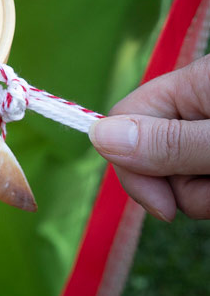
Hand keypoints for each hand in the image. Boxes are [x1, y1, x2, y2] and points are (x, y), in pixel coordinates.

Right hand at [88, 54, 209, 221]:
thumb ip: (169, 141)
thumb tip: (96, 136)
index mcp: (191, 84)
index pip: (126, 120)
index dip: (134, 168)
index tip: (165, 211)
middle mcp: (197, 102)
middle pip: (152, 152)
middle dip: (178, 185)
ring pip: (182, 173)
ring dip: (204, 192)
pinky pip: (203, 179)